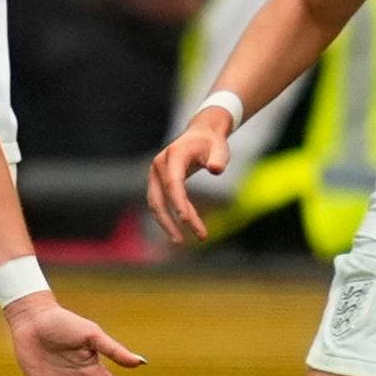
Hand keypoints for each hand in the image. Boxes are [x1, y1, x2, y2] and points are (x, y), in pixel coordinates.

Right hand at [146, 111, 233, 242]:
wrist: (201, 134)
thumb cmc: (212, 142)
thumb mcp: (220, 147)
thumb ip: (219, 158)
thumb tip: (216, 170)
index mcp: (173, 156)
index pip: (173, 184)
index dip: (179, 203)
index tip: (187, 221)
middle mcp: (159, 165)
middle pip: (159, 199)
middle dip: (169, 221)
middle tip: (182, 241)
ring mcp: (155, 174)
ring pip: (155, 204)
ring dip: (166, 223)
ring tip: (180, 241)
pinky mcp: (157, 182)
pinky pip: (160, 202)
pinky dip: (168, 216)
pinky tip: (180, 228)